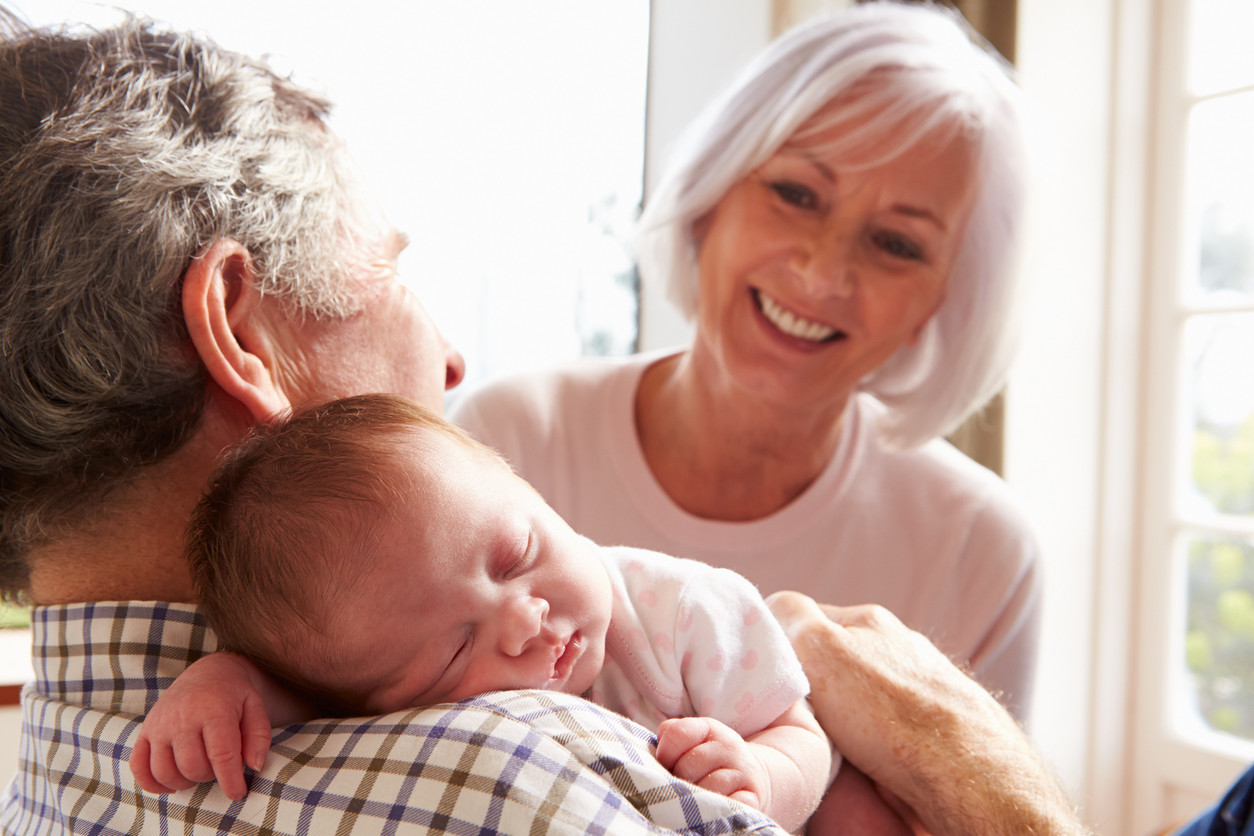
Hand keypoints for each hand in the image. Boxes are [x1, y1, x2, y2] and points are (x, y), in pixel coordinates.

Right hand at [129, 652, 272, 800]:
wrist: (208, 673)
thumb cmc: (236, 696)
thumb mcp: (256, 708)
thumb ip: (259, 737)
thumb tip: (255, 767)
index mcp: (212, 708)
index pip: (221, 755)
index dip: (230, 780)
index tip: (238, 794)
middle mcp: (181, 715)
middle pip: (192, 767)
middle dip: (210, 776)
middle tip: (220, 767)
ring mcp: (158, 724)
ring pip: (165, 772)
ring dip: (185, 781)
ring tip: (200, 770)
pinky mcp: (145, 731)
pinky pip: (139, 768)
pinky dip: (153, 783)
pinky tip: (173, 782)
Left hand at [654, 716, 767, 811]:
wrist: (752, 777)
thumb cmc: (708, 762)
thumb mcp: (690, 742)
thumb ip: (670, 738)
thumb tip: (656, 751)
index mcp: (709, 729)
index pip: (677, 733)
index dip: (665, 752)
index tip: (666, 764)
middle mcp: (729, 746)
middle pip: (690, 763)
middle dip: (678, 779)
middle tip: (680, 786)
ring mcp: (743, 772)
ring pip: (709, 786)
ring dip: (696, 797)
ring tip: (695, 799)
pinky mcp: (752, 797)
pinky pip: (730, 805)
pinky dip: (718, 809)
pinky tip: (712, 808)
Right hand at [767, 591, 1086, 835]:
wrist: (969, 776)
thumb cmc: (892, 713)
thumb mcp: (821, 647)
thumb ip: (790, 616)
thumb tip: (770, 610)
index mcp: (868, 620)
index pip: (804, 618)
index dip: (778, 645)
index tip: (764, 677)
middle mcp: (898, 647)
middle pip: (833, 660)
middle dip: (811, 686)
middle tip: (792, 715)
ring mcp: (921, 687)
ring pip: (859, 698)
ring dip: (840, 718)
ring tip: (828, 746)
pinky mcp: (936, 730)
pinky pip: (885, 730)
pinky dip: (870, 744)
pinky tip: (865, 763)